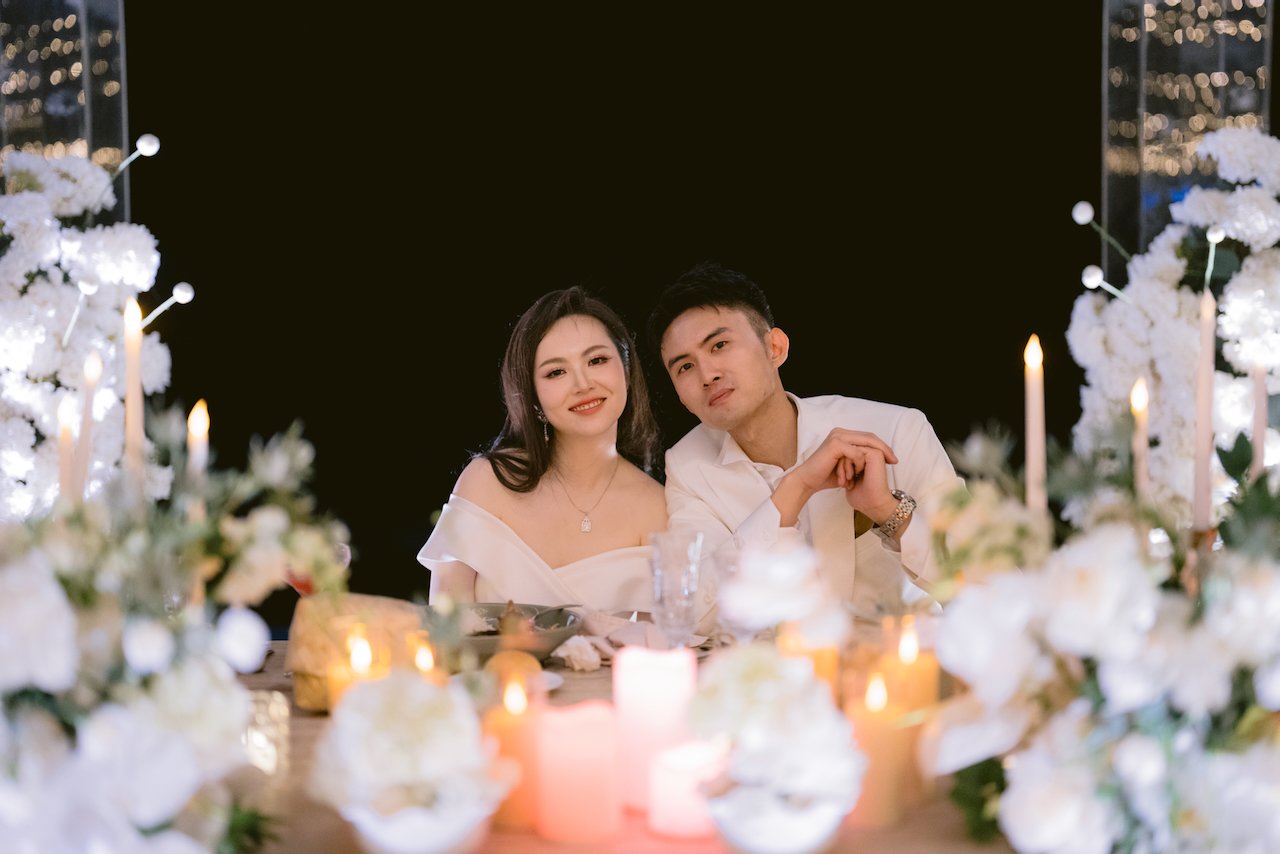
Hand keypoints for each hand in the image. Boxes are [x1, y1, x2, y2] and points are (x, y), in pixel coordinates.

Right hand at [775, 429, 899, 523]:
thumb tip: (875, 460)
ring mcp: (837, 436)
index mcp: (843, 435)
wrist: (808, 481)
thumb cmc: (826, 475)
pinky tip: (858, 473)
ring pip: (865, 442)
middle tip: (895, 461)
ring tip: (882, 467)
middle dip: (885, 449)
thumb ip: (858, 459)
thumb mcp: (847, 466)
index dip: (883, 446)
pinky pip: (856, 452)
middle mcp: (840, 432)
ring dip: (873, 456)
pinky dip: (860, 463)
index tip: (893, 459)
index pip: (868, 437)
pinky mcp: (835, 444)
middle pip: (870, 437)